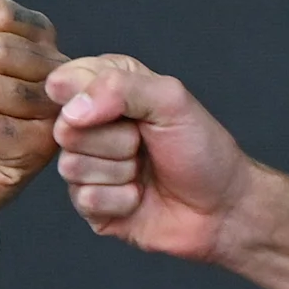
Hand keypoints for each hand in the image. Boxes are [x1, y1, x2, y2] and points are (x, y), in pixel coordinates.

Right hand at [46, 53, 257, 262]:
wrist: (222, 207)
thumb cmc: (203, 150)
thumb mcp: (170, 101)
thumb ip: (119, 88)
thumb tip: (72, 107)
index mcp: (107, 89)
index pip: (66, 81)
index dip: (92, 98)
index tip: (128, 111)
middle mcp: (91, 126)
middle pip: (66, 129)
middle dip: (115, 140)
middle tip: (144, 143)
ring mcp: (88, 166)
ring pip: (72, 166)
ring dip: (120, 172)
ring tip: (144, 170)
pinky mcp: (90, 205)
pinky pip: (86, 199)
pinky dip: (121, 200)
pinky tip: (139, 198)